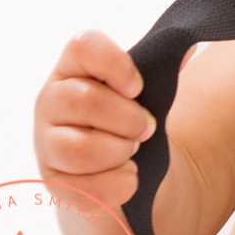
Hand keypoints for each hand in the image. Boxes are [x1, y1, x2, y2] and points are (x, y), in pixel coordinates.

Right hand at [33, 30, 156, 211]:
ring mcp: (47, 144)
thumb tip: (187, 48)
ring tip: (132, 152)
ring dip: (119, 152)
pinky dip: (117, 185)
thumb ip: (163, 66)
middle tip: (146, 129)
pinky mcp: (55, 183)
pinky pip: (82, 190)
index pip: (83, 45)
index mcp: (74, 69)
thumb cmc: (131, 121)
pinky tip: (128, 177)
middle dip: (129, 119)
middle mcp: (51, 102)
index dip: (116, 64)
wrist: (125, 171)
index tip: (138, 88)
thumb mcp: (147, 90)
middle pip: (84, 100)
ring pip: (78, 149)